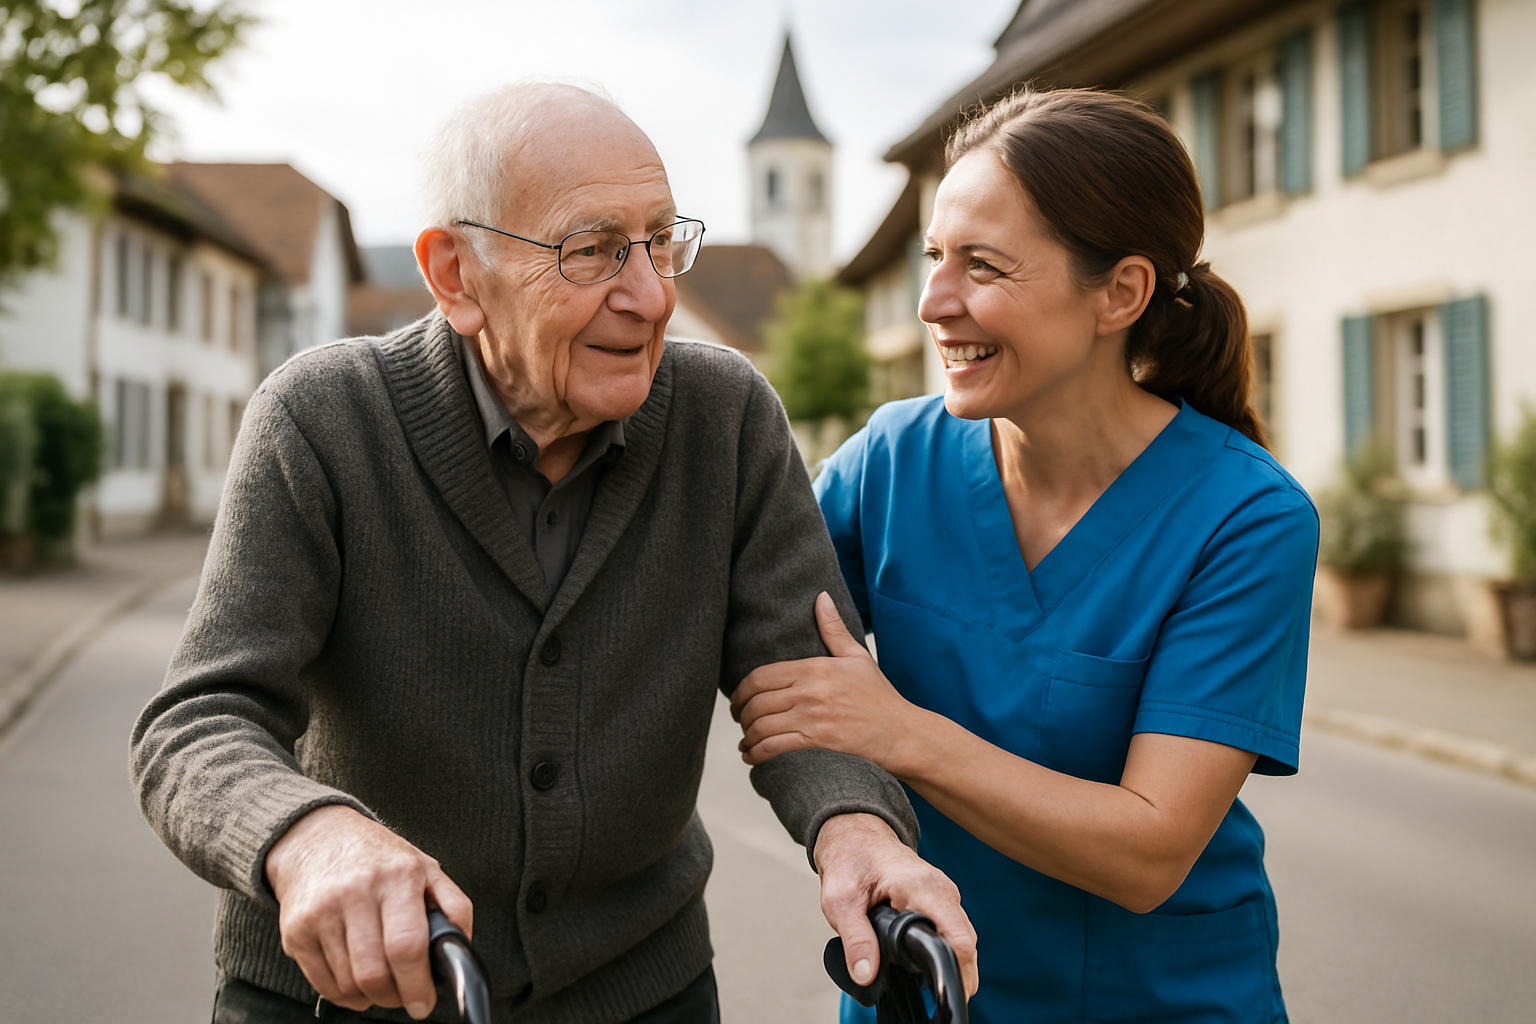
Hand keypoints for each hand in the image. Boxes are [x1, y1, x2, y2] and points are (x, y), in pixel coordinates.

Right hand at [264, 804, 472, 1019]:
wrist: (316, 836)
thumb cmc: (378, 858)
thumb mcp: (424, 866)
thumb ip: (452, 904)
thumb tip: (462, 947)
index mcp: (397, 876)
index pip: (406, 945)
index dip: (417, 984)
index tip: (425, 1002)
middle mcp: (355, 892)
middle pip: (374, 973)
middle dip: (395, 997)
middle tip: (405, 997)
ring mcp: (321, 913)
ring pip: (349, 984)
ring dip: (371, 996)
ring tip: (383, 982)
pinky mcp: (296, 931)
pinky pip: (324, 985)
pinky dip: (345, 995)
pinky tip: (357, 981)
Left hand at [732, 592, 920, 772]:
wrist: (900, 733)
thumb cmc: (879, 696)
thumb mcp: (857, 656)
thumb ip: (833, 628)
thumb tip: (820, 597)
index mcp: (815, 668)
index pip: (761, 676)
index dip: (741, 691)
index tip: (738, 700)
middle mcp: (810, 691)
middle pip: (756, 702)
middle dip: (740, 714)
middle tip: (740, 720)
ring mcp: (812, 717)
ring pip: (761, 726)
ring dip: (747, 736)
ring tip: (746, 741)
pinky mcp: (817, 742)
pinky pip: (774, 748)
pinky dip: (756, 753)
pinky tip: (752, 756)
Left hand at [814, 813, 977, 996]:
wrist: (855, 836)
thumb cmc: (849, 860)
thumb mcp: (840, 900)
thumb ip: (855, 938)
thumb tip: (867, 974)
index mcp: (920, 886)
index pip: (957, 935)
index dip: (956, 969)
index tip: (945, 992)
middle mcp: (941, 888)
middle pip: (966, 941)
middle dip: (956, 971)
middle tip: (936, 996)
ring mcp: (944, 893)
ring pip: (962, 936)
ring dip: (952, 961)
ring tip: (934, 985)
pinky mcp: (940, 899)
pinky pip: (954, 929)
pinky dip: (948, 949)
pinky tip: (932, 966)